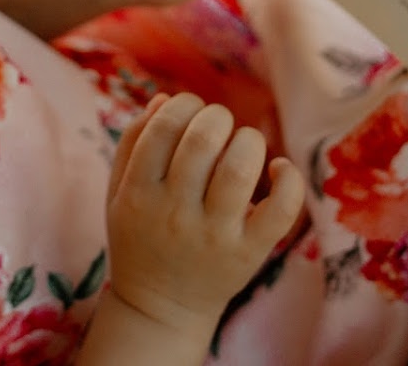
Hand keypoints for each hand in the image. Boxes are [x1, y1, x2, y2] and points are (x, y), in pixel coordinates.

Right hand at [104, 93, 304, 337]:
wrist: (159, 309)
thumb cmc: (140, 238)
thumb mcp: (119, 192)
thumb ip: (133, 142)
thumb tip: (166, 98)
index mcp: (138, 192)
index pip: (164, 126)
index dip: (183, 105)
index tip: (190, 111)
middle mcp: (174, 212)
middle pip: (203, 139)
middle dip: (217, 116)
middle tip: (219, 125)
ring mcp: (213, 234)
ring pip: (240, 167)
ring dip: (248, 140)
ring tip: (244, 144)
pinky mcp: (248, 253)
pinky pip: (281, 210)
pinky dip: (288, 179)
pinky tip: (279, 169)